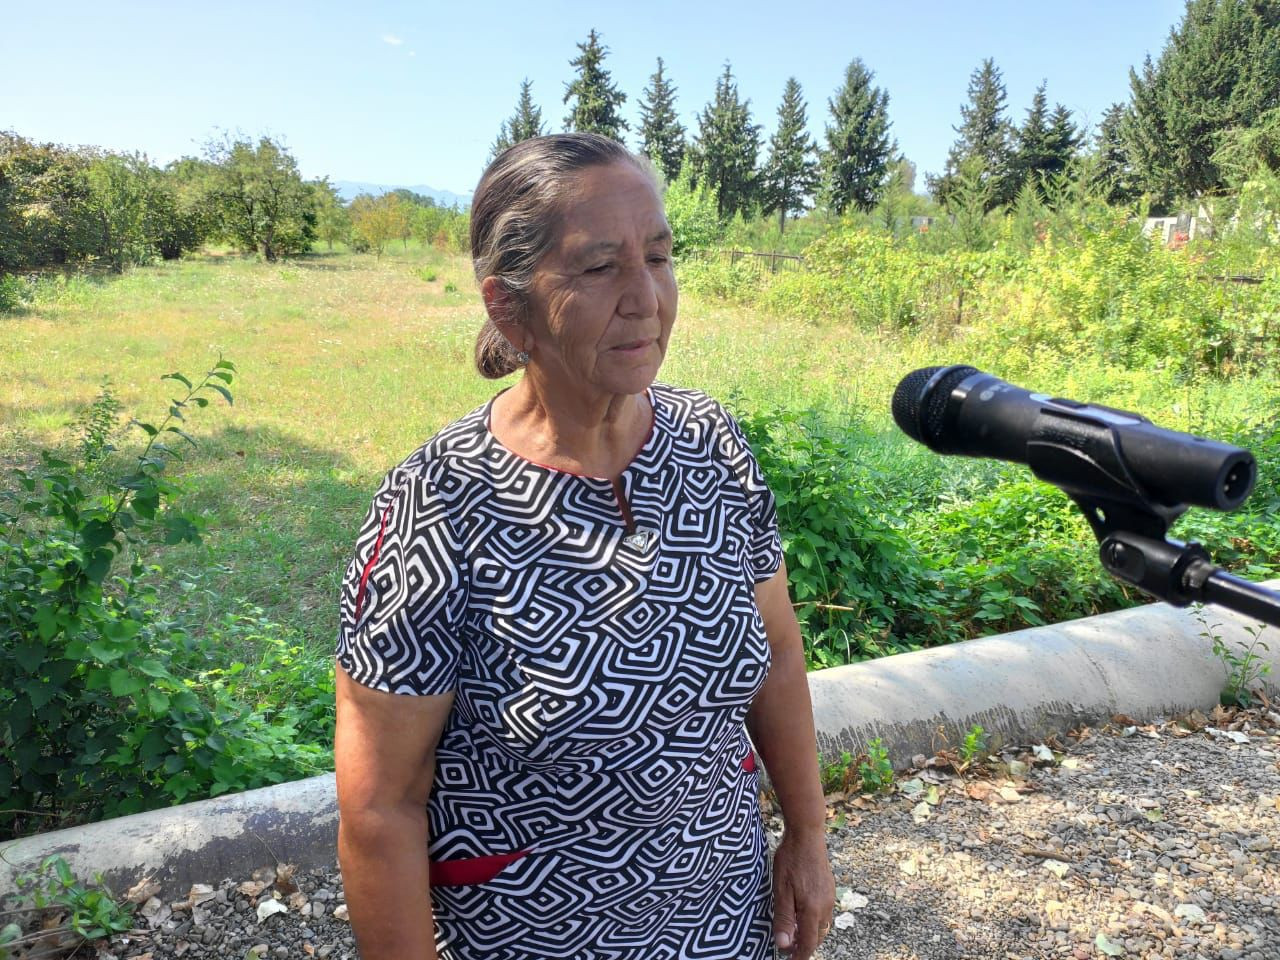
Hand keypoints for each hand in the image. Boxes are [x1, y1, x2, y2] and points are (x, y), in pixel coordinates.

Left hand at [771, 827, 834, 958]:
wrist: (807, 835)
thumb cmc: (791, 860)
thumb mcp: (781, 890)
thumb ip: (784, 918)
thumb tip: (784, 944)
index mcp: (813, 910)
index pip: (809, 943)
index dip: (799, 955)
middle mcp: (825, 907)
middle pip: (817, 937)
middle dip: (804, 945)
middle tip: (788, 947)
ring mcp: (829, 897)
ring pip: (821, 925)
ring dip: (809, 932)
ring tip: (793, 931)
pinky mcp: (829, 888)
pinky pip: (823, 913)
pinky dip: (813, 919)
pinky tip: (801, 912)